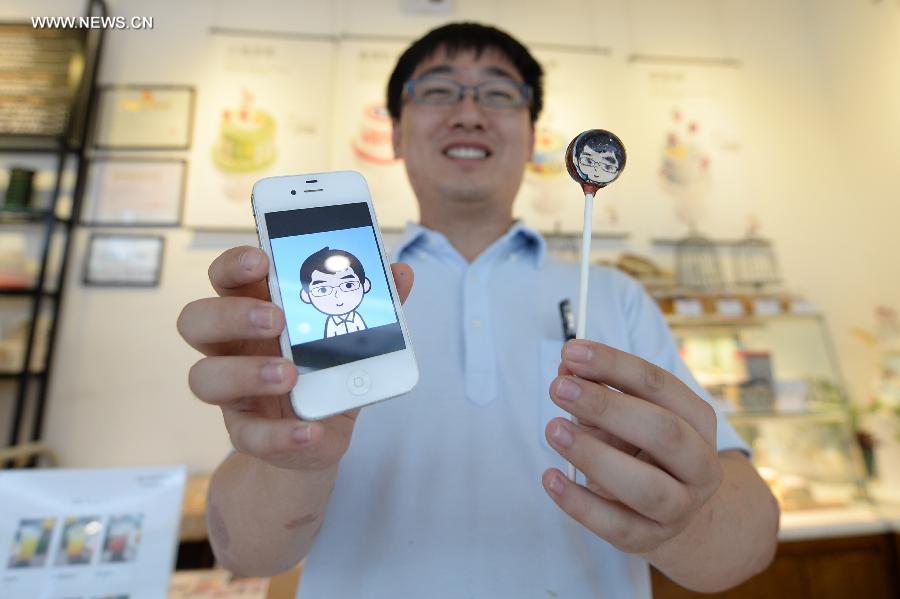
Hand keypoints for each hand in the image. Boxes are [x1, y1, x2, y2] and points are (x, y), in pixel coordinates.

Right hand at [177, 246, 413, 471]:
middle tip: (276, 318)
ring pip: (204, 377)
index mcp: (252, 309)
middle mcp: (230, 346)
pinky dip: (281, 434)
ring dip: (246, 373)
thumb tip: (401, 273)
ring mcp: (232, 391)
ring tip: (290, 375)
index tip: (261, 259)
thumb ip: (373, 304)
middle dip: (231, 314)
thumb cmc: (326, 368)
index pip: (226, 277)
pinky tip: (310, 429)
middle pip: (197, 320)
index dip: (234, 264)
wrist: (320, 431)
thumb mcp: (352, 336)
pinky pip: (249, 435)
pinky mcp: (246, 432)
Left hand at [541, 339, 722, 556]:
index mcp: (698, 420)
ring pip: (646, 487)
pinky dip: (579, 503)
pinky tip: (550, 477)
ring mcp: (681, 507)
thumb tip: (568, 367)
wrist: (672, 509)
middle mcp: (700, 464)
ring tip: (553, 430)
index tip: (572, 351)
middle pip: (662, 432)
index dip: (614, 365)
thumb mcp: (625, 412)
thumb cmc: (641, 447)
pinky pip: (616, 526)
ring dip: (594, 455)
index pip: (660, 385)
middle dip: (607, 406)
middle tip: (559, 388)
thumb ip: (598, 388)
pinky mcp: (651, 539)